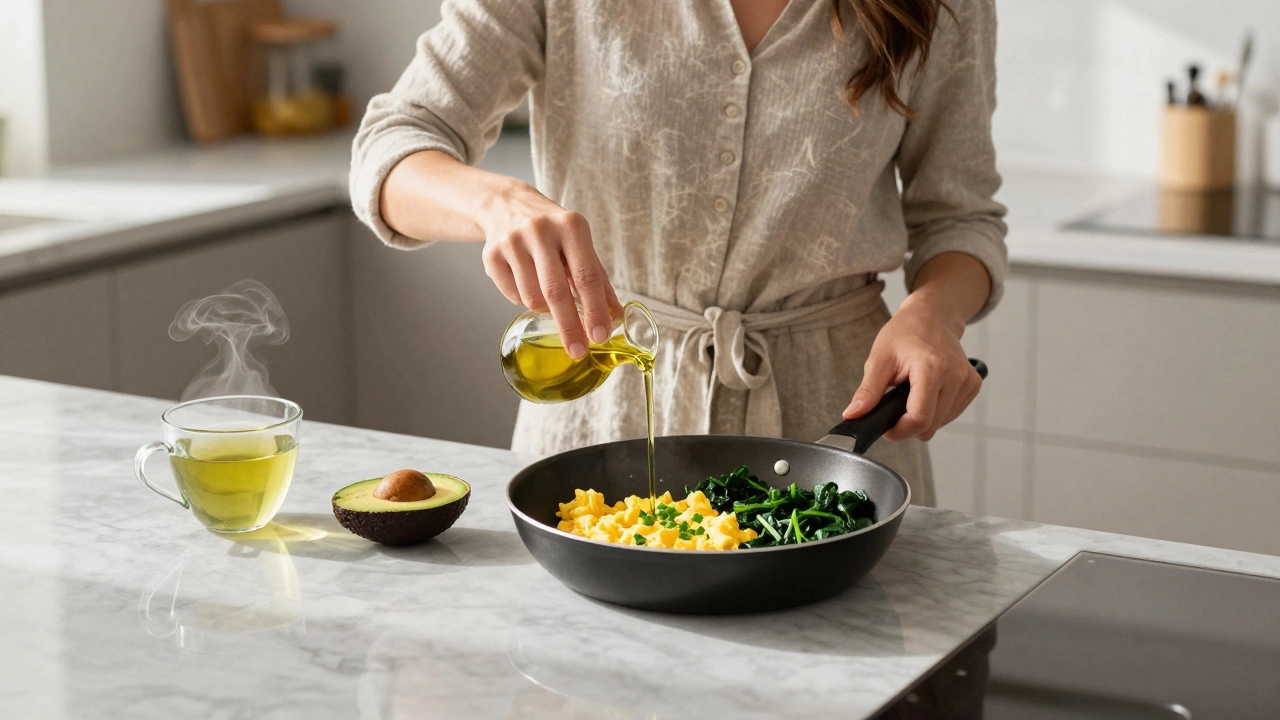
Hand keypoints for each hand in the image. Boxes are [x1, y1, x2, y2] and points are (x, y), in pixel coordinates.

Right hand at [480, 180, 621, 357]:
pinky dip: (522, 298)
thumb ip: (598, 279)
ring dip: (543, 307)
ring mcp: (512, 242)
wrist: (506, 205)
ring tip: (545, 289)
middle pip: (556, 292)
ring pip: (532, 298)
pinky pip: (512, 295)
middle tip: (578, 351)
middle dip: (569, 326)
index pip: (587, 276)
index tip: (600, 336)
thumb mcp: (580, 245)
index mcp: (571, 226)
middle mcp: (540, 230)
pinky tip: (524, 279)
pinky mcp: (490, 255)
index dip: (594, 310)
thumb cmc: (553, 231)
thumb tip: (615, 316)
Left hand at [842, 295, 981, 441]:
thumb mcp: (879, 359)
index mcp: (931, 368)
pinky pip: (952, 414)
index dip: (899, 431)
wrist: (932, 316)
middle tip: (894, 408)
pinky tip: (927, 392)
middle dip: (908, 425)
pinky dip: (936, 411)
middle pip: (930, 426)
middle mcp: (956, 376)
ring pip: (942, 423)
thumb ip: (867, 391)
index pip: (919, 419)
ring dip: (923, 418)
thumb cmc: (905, 333)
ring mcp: (968, 381)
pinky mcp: (973, 385)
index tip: (886, 429)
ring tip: (911, 394)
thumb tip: (853, 415)